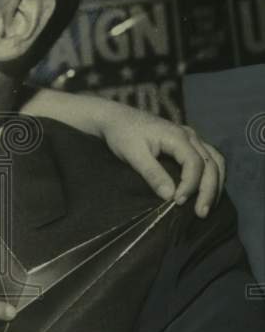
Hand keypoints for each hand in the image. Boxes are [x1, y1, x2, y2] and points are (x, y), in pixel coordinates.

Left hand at [101, 112, 225, 217]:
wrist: (117, 118)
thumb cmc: (122, 134)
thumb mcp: (133, 154)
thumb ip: (152, 174)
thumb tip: (169, 196)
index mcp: (177, 136)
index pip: (195, 163)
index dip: (190, 185)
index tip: (178, 202)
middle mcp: (189, 135)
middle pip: (211, 164)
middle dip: (209, 190)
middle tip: (201, 213)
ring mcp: (191, 137)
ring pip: (215, 160)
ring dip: (215, 184)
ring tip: (208, 206)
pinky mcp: (188, 142)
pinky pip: (210, 158)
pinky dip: (212, 175)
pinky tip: (207, 191)